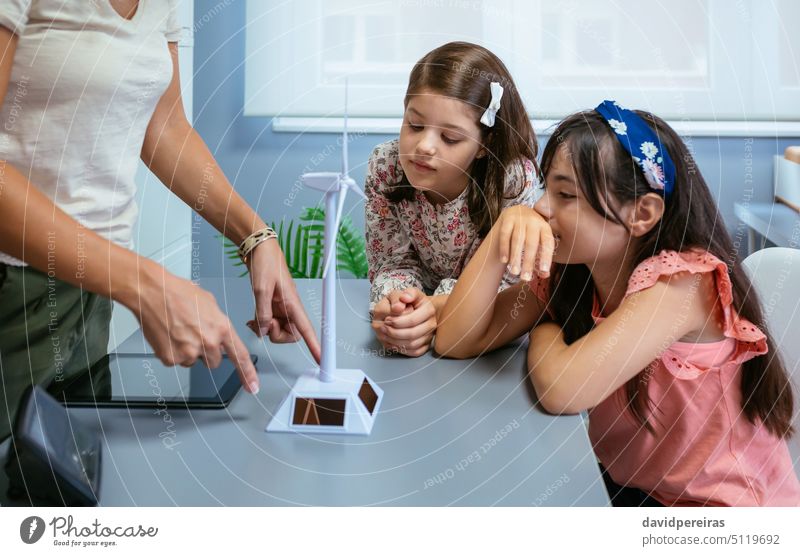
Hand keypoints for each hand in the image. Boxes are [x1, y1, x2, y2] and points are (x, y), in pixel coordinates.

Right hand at [133, 263, 259, 393]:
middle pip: (214, 362)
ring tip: (179, 331)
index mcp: (222, 328)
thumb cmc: (179, 293)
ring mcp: (189, 352)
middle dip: (207, 352)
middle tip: (194, 335)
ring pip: (194, 361)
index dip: (247, 374)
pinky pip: (176, 361)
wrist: (152, 292)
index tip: (252, 386)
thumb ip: (218, 323)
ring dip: (189, 352)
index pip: (240, 356)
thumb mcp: (210, 303)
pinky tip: (168, 335)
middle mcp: (208, 343)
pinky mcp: (171, 358)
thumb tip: (219, 333)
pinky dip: (172, 352)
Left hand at [245, 239, 321, 363]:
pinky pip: (269, 323)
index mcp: (293, 304)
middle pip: (290, 335)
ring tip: (254, 319)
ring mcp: (281, 308)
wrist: (259, 250)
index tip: (321, 360)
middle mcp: (290, 309)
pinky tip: (252, 319)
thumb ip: (262, 312)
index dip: (315, 345)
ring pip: (278, 330)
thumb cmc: (266, 264)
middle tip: (262, 323)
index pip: (307, 330)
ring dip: (265, 329)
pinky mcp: (273, 306)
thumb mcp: (261, 289)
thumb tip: (263, 330)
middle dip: (276, 335)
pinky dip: (260, 324)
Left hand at [371, 288, 436, 356]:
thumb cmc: (404, 301)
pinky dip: (402, 349)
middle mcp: (432, 323)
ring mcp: (430, 335)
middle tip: (382, 328)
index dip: (397, 322)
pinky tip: (392, 343)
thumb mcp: (400, 294)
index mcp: (429, 309)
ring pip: (413, 345)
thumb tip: (401, 303)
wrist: (413, 308)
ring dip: (395, 342)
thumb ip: (399, 296)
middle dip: (394, 333)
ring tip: (384, 335)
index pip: (412, 320)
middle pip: (412, 334)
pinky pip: (415, 352)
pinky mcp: (426, 345)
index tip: (386, 319)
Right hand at [493, 205, 553, 279]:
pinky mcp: (507, 219)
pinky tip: (504, 260)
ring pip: (517, 240)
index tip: (543, 270)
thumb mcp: (539, 240)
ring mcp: (520, 219)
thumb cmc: (531, 231)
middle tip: (525, 277)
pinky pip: (505, 235)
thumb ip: (542, 257)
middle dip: (528, 261)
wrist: (518, 211)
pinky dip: (504, 248)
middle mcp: (534, 221)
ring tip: (514, 272)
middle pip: (531, 243)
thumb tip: (545, 275)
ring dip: (515, 257)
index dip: (546, 256)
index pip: (548, 242)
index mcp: (545, 227)